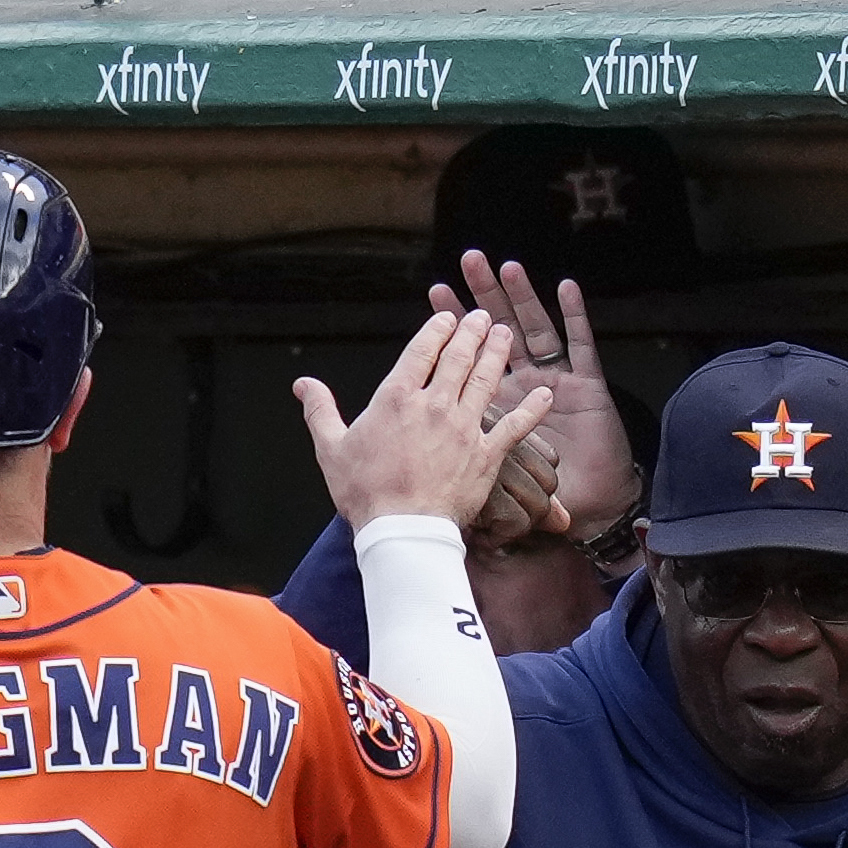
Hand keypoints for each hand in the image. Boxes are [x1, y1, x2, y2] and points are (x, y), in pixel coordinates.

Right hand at [293, 310, 557, 534]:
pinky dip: (532, 409)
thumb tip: (303, 384)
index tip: (447, 319)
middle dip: (472, 332)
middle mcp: (434, 405)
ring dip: (497, 354)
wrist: (402, 530)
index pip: (422, 351)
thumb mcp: (331, 449)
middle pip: (459, 357)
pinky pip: (515, 425)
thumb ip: (320, 411)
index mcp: (397, 399)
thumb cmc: (364, 493)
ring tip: (504, 336)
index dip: (436, 330)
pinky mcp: (486, 453)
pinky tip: (544, 394)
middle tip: (482, 317)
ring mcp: (464, 427)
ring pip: (486, 379)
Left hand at [439, 254, 635, 537]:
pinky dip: (575, 317)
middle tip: (470, 261)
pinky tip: (566, 289)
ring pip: (537, 329)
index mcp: (493, 400)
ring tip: (508, 268)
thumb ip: (446, 451)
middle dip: (484, 297)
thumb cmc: (528, 494)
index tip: (436, 292)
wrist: (582, 505)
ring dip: (524, 298)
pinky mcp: (587, 385)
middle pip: (500, 331)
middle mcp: (523, 383)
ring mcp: (556, 379)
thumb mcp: (479, 472)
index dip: (453, 326)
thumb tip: (405, 448)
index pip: (467, 354)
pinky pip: (581, 346)